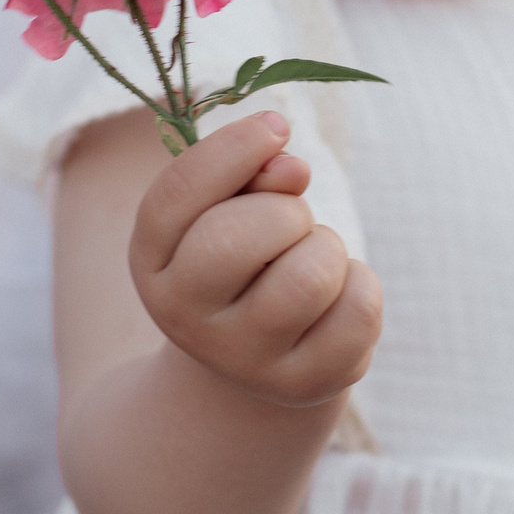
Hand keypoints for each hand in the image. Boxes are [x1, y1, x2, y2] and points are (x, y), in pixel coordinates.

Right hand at [129, 112, 380, 408]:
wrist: (253, 357)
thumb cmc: (242, 258)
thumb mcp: (228, 210)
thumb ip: (251, 176)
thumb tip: (289, 167)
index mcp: (153, 260)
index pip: (179, 194)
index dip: (233, 149)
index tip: (275, 129)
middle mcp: (184, 317)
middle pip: (239, 237)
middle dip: (285, 211)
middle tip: (292, 222)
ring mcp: (243, 359)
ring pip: (309, 276)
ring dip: (327, 249)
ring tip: (312, 260)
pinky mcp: (303, 384)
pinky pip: (357, 310)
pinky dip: (360, 285)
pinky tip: (336, 297)